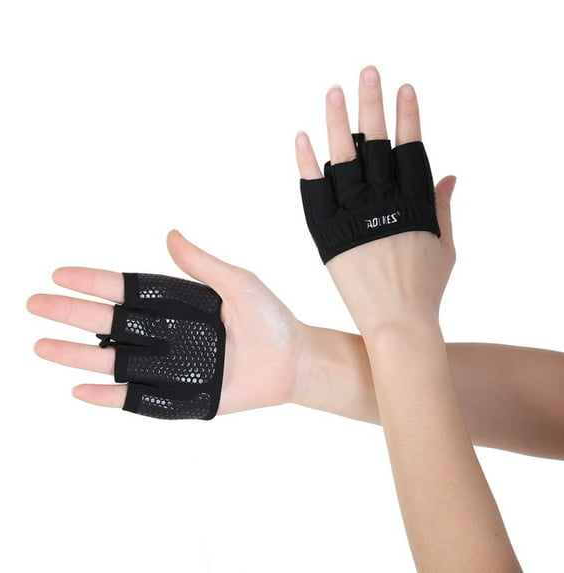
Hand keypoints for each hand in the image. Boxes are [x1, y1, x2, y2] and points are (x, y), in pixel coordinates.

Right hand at [27, 230, 308, 414]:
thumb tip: (169, 234)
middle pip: (109, 323)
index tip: (60, 274)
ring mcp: (169, 365)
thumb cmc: (270, 318)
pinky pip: (137, 397)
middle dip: (72, 314)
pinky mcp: (179, 395)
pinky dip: (108, 396)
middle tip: (35, 304)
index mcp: (176, 303)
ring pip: (114, 360)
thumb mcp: (238, 283)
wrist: (291, 360)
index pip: (126, 290)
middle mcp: (166, 333)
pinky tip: (79, 389)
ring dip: (77, 354)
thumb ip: (203, 264)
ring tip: (40, 346)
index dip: (93, 282)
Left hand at [296, 66, 455, 331]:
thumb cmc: (424, 288)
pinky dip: (307, 166)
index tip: (403, 89)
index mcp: (415, 203)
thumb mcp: (444, 245)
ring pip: (344, 162)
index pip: (411, 149)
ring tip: (333, 93)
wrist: (397, 323)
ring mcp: (354, 218)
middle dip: (372, 106)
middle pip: (377, 146)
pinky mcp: (328, 235)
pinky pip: (314, 194)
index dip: (408, 117)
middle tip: (367, 73)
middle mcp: (384, 204)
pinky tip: (302, 139)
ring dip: (338, 124)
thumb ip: (442, 207)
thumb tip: (450, 177)